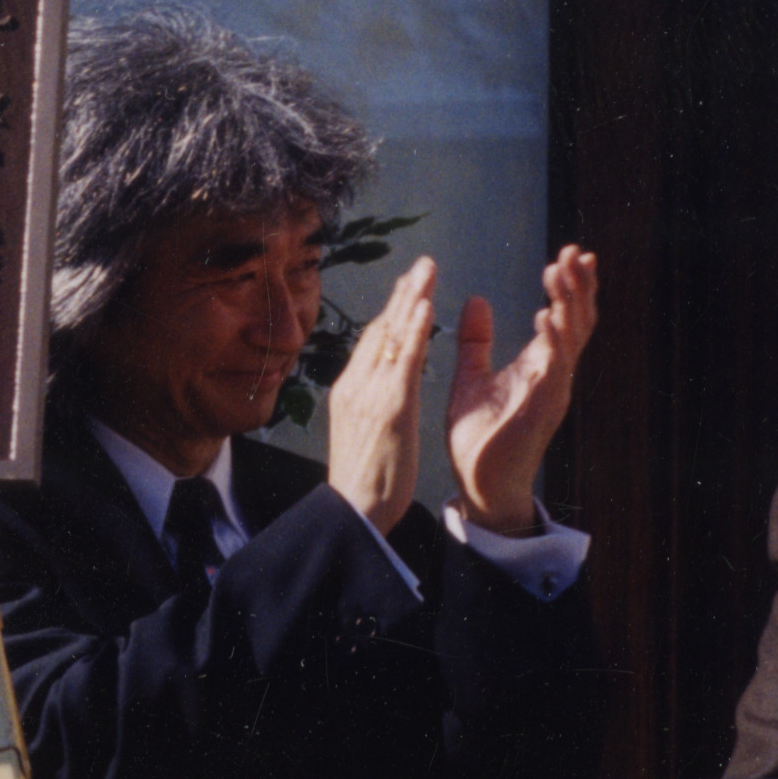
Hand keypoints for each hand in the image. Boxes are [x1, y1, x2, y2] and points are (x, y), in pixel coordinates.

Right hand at [325, 257, 438, 533]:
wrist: (354, 514)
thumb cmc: (365, 482)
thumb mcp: (364, 433)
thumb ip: (372, 404)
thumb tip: (383, 386)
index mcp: (350, 392)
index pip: (373, 342)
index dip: (393, 312)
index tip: (409, 286)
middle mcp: (356, 386)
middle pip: (380, 330)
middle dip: (403, 294)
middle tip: (423, 264)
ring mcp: (370, 395)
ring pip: (391, 337)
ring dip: (411, 298)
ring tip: (427, 270)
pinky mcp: (388, 408)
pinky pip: (403, 361)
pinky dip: (414, 330)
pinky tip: (424, 305)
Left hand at [447, 244, 598, 533]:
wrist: (479, 484)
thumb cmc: (479, 437)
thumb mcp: (472, 377)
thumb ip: (476, 340)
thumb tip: (476, 299)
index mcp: (540, 365)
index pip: (564, 317)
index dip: (570, 286)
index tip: (570, 253)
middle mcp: (554, 374)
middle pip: (578, 321)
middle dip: (579, 285)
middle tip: (575, 250)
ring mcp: (552, 390)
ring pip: (571, 338)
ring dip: (568, 302)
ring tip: (561, 269)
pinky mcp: (541, 408)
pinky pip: (554, 369)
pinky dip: (553, 341)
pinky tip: (546, 316)